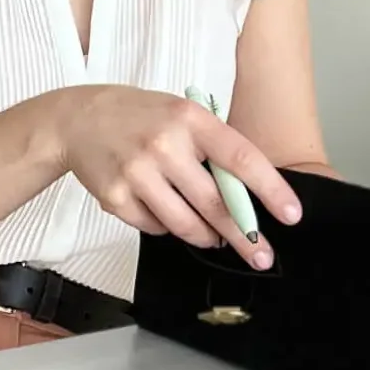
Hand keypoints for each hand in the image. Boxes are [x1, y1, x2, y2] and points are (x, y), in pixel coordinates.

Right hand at [57, 86, 302, 267]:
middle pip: (216, 204)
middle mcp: (164, 145)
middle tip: (261, 254)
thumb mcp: (181, 115)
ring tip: (213, 236)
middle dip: (244, 235)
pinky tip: (162, 208)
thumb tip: (247, 197)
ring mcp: (137, 173)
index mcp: (190, 120)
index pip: (240, 158)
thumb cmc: (140, 117)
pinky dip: (166, 226)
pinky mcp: (115, 197)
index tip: (291, 215)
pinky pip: (155, 227)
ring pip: (186, 224)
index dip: (270, 190)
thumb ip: (212, 148)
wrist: (78, 119)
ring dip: (206, 236)